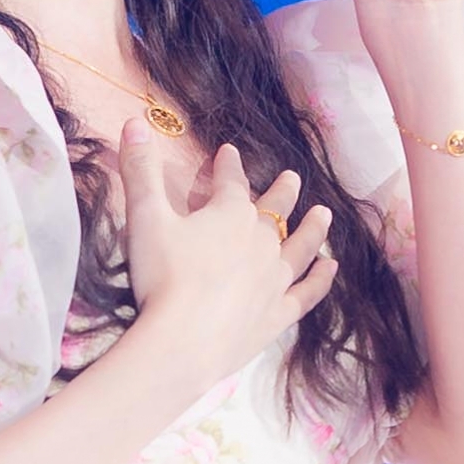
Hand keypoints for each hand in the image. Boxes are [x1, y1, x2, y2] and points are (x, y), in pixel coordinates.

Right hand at [115, 116, 336, 390]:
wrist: (184, 340)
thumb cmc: (162, 276)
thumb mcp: (144, 218)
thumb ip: (140, 171)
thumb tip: (133, 122)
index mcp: (229, 215)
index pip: (230, 182)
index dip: (228, 166)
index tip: (229, 153)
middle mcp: (261, 242)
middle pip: (275, 211)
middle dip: (282, 191)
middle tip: (292, 177)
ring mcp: (275, 279)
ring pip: (300, 246)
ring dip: (313, 229)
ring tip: (325, 214)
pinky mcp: (279, 313)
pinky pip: (307, 293)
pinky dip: (320, 280)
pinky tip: (330, 269)